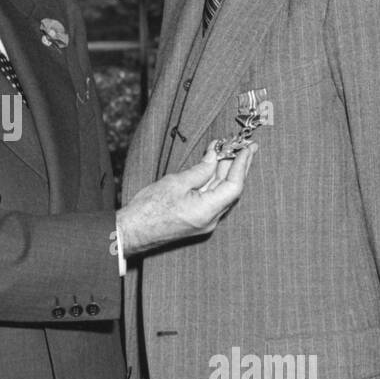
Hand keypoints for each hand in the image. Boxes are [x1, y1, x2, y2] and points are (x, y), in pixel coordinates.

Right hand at [117, 143, 255, 256]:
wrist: (132, 231)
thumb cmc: (148, 209)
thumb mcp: (176, 182)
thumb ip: (200, 170)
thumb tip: (214, 157)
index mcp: (207, 211)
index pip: (234, 186)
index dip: (241, 165)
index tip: (246, 148)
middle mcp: (210, 220)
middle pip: (231, 190)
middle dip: (238, 167)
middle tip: (247, 147)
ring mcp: (205, 222)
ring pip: (222, 193)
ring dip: (226, 172)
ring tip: (231, 152)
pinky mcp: (198, 220)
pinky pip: (213, 198)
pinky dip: (215, 182)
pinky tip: (215, 167)